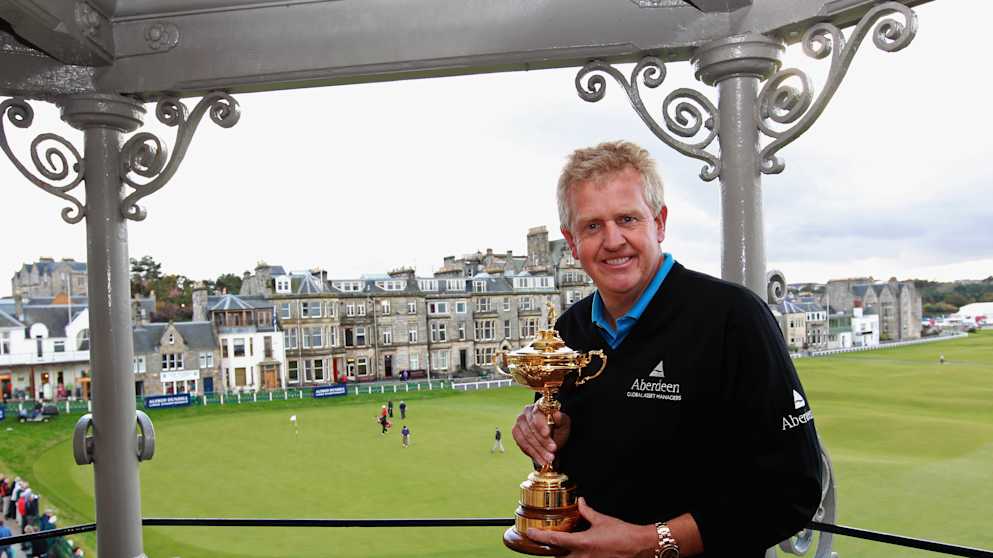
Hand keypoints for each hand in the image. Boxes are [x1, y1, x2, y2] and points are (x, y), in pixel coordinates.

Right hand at [511, 403, 570, 467]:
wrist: (551, 441)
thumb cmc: (558, 430)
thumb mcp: (564, 425)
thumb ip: (561, 419)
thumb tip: (556, 414)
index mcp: (539, 405)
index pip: (537, 415)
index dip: (541, 425)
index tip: (547, 434)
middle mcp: (526, 411)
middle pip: (531, 428)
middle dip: (542, 442)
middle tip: (552, 451)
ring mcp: (519, 422)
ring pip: (527, 438)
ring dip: (539, 450)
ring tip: (549, 459)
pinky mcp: (516, 433)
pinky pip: (522, 444)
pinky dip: (533, 454)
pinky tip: (541, 460)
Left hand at [526, 498, 656, 557]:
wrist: (641, 547)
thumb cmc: (623, 534)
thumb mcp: (602, 521)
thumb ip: (587, 512)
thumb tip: (579, 502)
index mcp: (582, 543)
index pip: (554, 540)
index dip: (539, 537)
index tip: (530, 533)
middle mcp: (583, 557)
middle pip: (557, 557)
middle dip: (552, 551)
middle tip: (548, 543)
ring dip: (565, 555)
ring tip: (564, 548)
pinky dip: (576, 557)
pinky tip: (579, 552)